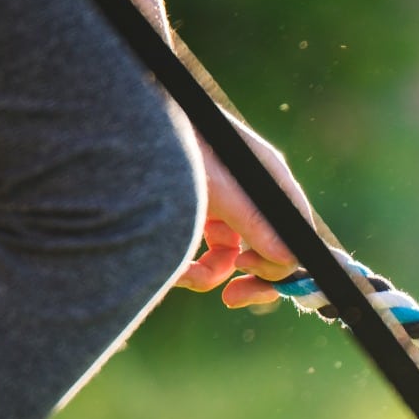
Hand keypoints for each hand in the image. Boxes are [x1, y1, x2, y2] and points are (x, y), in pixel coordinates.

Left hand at [173, 120, 314, 308]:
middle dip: (252, 276)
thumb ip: (253, 223)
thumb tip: (289, 261)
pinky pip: (208, 252)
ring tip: (181, 274)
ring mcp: (228, 204)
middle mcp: (253, 194)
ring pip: (235, 256)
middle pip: (271, 249)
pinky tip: (173, 267)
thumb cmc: (172, 141)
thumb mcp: (215, 185)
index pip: (296, 229)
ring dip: (211, 273)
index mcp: (268, 180)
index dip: (283, 259)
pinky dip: (192, 265)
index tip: (252, 274)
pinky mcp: (201, 212)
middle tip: (232, 298)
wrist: (121, 120)